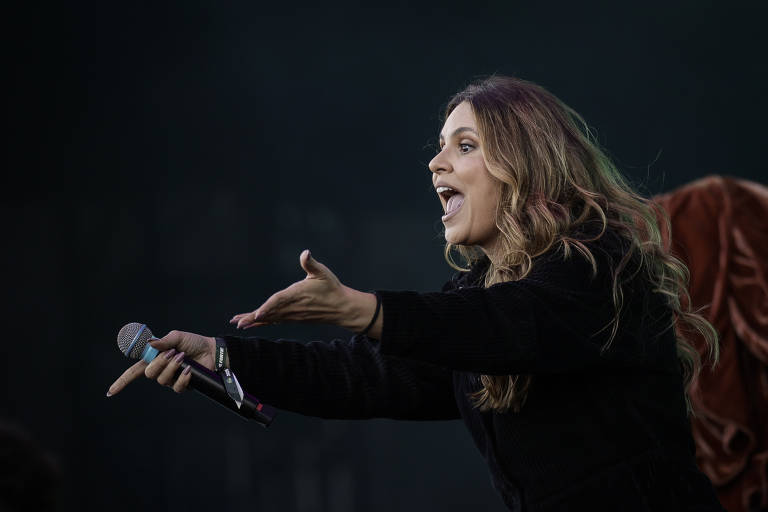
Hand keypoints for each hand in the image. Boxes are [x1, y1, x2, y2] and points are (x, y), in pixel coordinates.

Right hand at [107, 330, 215, 396]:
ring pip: (162, 380)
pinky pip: (176, 387)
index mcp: (155, 359)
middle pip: (149, 374)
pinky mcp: (183, 385)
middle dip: (160, 363)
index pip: (135, 371)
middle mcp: (161, 370)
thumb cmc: (194, 342)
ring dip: (172, 367)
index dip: (122, 381)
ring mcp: (171, 379)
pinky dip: (182, 377)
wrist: (212, 351)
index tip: (110, 392)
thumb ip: (164, 341)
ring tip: (183, 358)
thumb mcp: (178, 337)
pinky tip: (189, 370)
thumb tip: (150, 344)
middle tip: (173, 353)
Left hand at [229, 250, 366, 331]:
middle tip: (238, 322)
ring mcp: (293, 315)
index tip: (258, 313)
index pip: (279, 301)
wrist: (341, 307)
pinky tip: (255, 322)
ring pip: (271, 318)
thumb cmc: (332, 288)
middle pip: (270, 312)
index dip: (268, 307)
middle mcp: (293, 307)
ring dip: (255, 320)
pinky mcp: (294, 318)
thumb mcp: (323, 272)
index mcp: (297, 294)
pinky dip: (264, 321)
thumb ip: (311, 263)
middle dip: (254, 317)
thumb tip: (306, 252)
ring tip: (239, 323)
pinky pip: (276, 320)